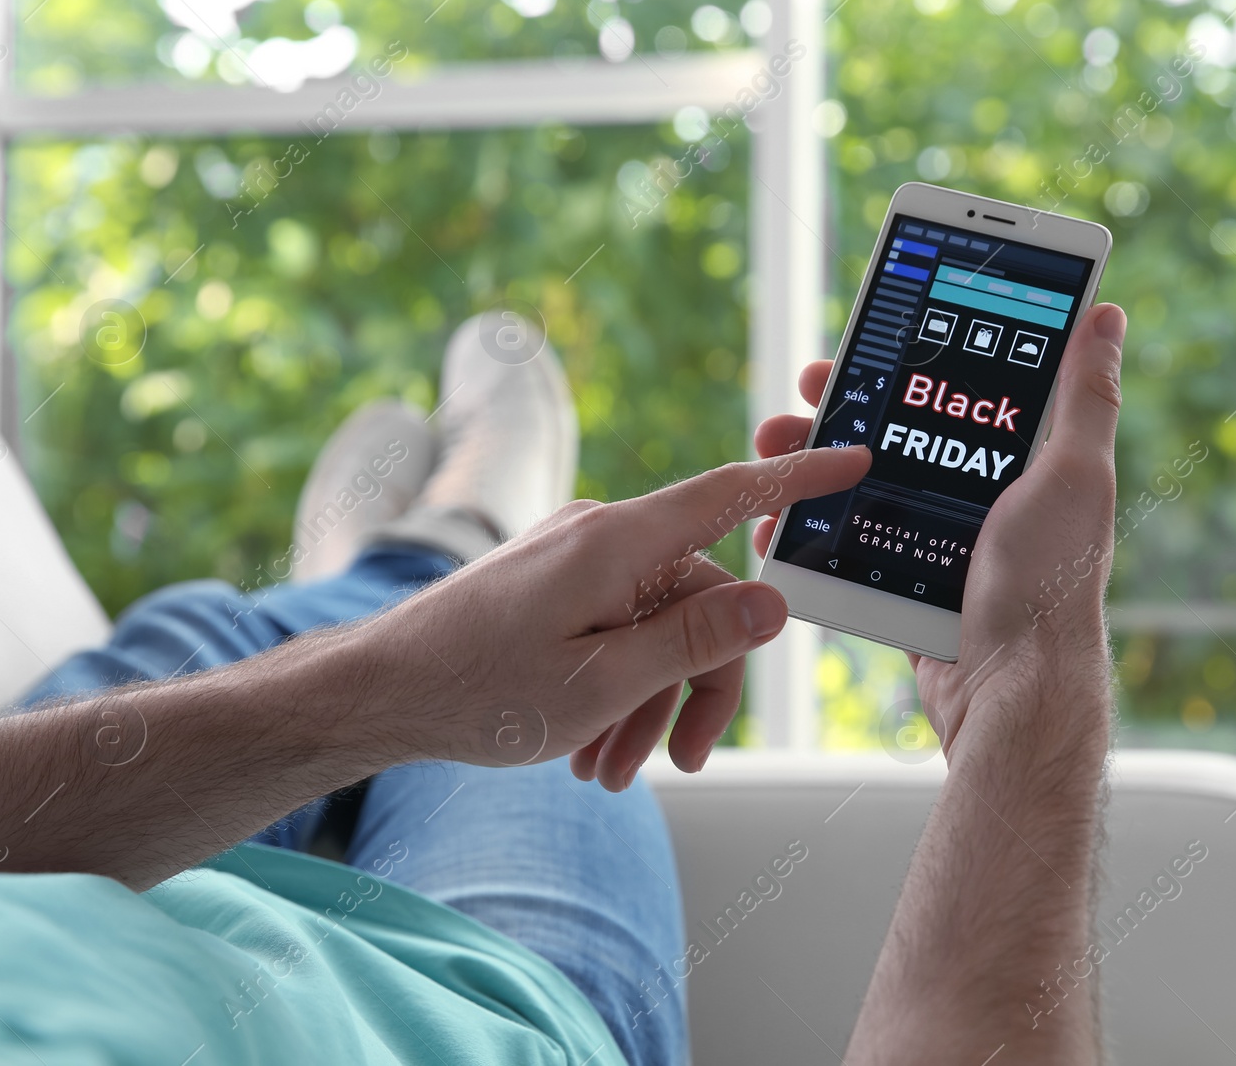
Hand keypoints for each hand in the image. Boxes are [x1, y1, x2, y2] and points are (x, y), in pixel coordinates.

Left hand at [361, 447, 871, 789]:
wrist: (380, 693)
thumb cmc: (481, 693)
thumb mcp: (602, 682)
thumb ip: (695, 640)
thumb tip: (775, 601)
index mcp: (616, 542)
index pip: (729, 494)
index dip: (798, 479)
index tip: (855, 460)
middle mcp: (600, 536)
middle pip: (699, 596)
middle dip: (698, 685)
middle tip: (682, 763)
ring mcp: (574, 559)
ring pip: (656, 623)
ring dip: (650, 703)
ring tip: (612, 775)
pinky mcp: (554, 585)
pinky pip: (616, 627)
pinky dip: (617, 689)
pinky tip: (590, 754)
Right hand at [753, 304, 1126, 757]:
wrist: (1008, 690)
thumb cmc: (1049, 582)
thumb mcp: (1074, 474)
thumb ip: (1084, 396)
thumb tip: (1104, 314)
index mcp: (1020, 465)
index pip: (955, 391)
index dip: (906, 360)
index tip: (861, 340)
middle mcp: (978, 499)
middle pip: (896, 436)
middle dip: (841, 412)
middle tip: (802, 397)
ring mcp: (938, 544)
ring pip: (862, 490)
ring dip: (810, 468)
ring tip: (770, 453)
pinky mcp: (905, 588)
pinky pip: (849, 550)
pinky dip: (810, 533)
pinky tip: (777, 521)